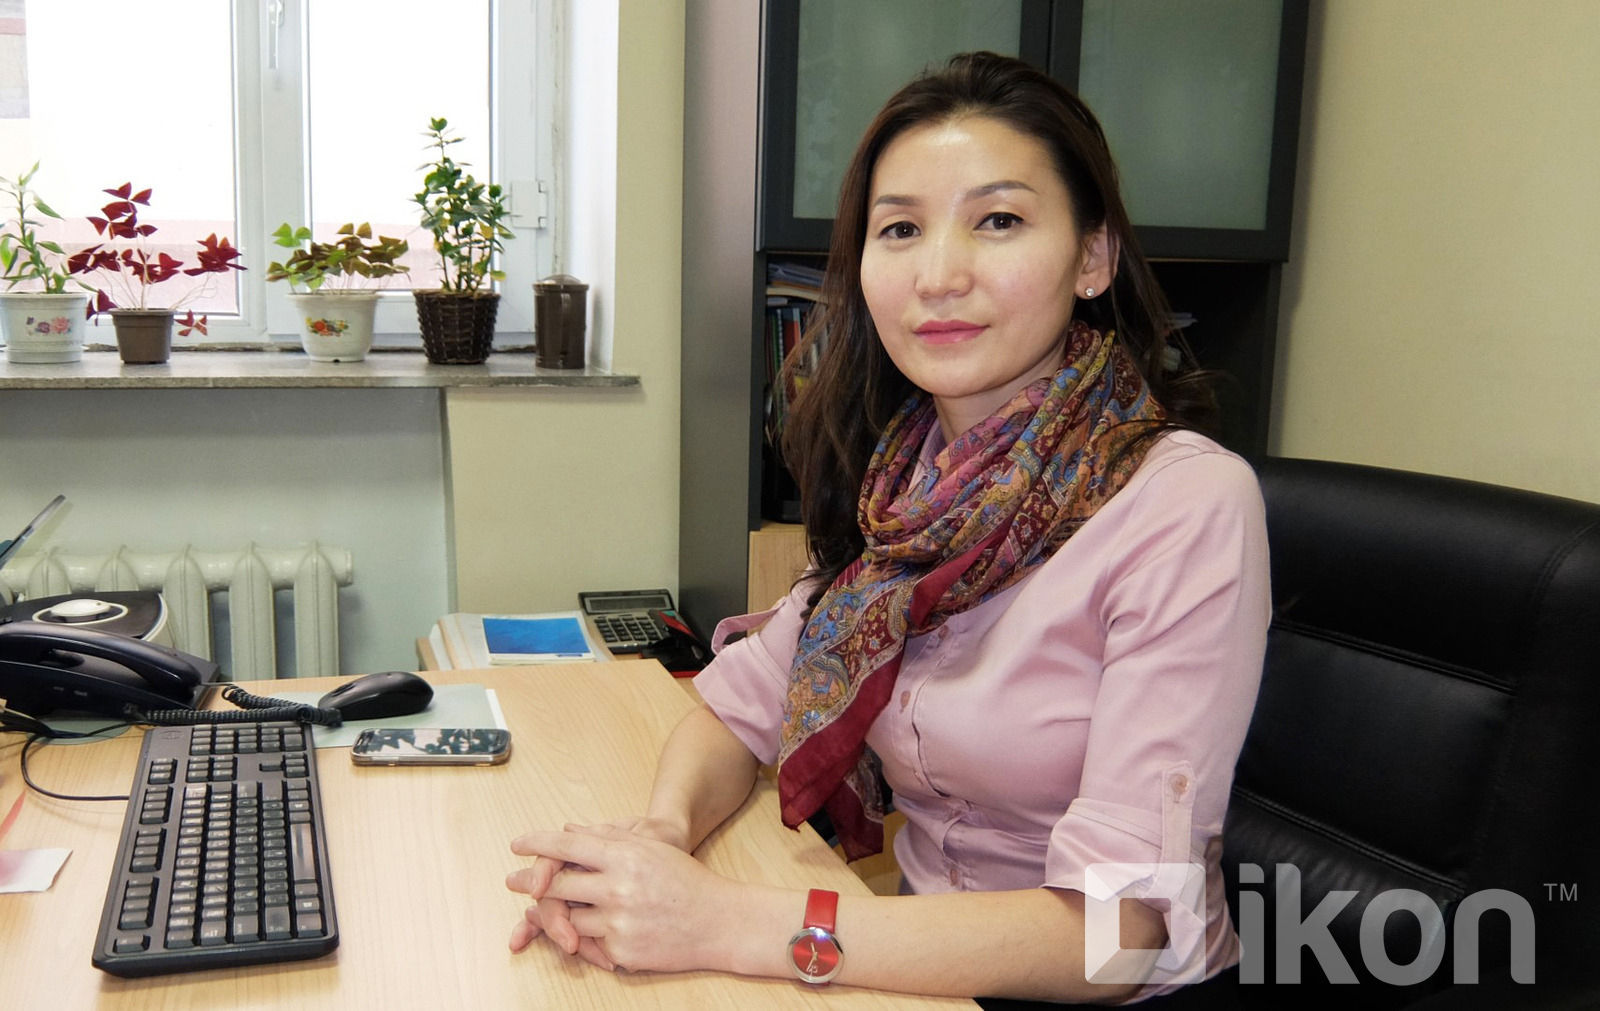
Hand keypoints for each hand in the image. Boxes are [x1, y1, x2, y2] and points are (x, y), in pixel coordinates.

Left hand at [506, 820, 731, 973]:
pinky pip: (586, 944)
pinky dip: (579, 936)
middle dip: (530, 882)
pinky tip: (577, 931)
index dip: (537, 843)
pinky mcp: (621, 950)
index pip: (568, 845)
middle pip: (556, 884)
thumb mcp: (650, 849)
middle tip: (514, 881)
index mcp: (625, 856)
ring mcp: (618, 921)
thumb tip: (568, 829)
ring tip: (543, 908)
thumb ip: (608, 838)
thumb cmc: (685, 880)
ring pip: (565, 918)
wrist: (718, 922)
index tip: (517, 844)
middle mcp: (618, 887)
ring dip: (552, 914)